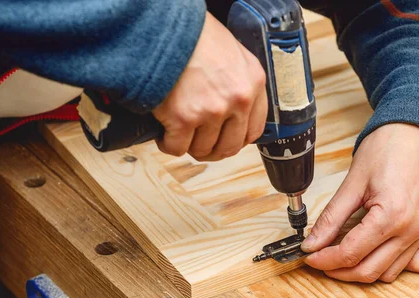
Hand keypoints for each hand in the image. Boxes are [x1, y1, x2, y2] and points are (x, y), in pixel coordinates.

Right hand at [153, 12, 267, 160]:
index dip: (236, 139)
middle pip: (229, 146)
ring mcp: (212, 111)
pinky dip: (168, 144)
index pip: (254, 130)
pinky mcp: (183, 118)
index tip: (224, 139)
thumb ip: (238, 82)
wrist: (164, 26)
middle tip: (199, 143)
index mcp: (253, 82)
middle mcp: (238, 99)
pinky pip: (177, 147)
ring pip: (202, 149)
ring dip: (189, 146)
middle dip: (213, 150)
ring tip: (179, 134)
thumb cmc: (193, 35)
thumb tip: (232, 110)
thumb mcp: (233, 53)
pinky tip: (164, 134)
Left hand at [301, 124, 418, 282]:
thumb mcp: (353, 182)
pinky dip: (391, 266)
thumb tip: (312, 242)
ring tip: (343, 255)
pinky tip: (375, 253)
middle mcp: (411, 231)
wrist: (417, 133)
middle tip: (320, 260)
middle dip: (339, 271)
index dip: (324, 259)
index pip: (350, 253)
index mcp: (392, 217)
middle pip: (368, 271)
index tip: (309, 256)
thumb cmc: (388, 149)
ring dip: (363, 271)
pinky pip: (412, 264)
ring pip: (388, 273)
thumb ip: (332, 217)